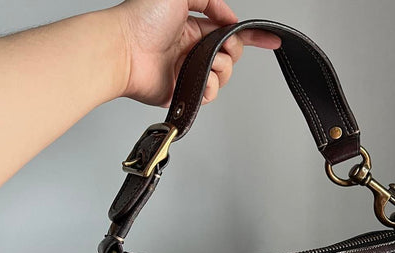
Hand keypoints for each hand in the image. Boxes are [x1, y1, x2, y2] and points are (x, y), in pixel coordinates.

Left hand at [115, 0, 280, 106]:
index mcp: (192, 26)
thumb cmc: (140, 20)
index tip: (271, 39)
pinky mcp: (184, 92)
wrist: (123, 51)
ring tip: (206, 63)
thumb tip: (228, 16)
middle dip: (233, 51)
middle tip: (222, 47)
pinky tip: (199, 79)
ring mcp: (188, 72)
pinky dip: (210, 87)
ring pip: (223, 75)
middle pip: (231, 55)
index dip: (252, 35)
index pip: (229, 30)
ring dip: (221, 69)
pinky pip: (211, 93)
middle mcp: (192, 49)